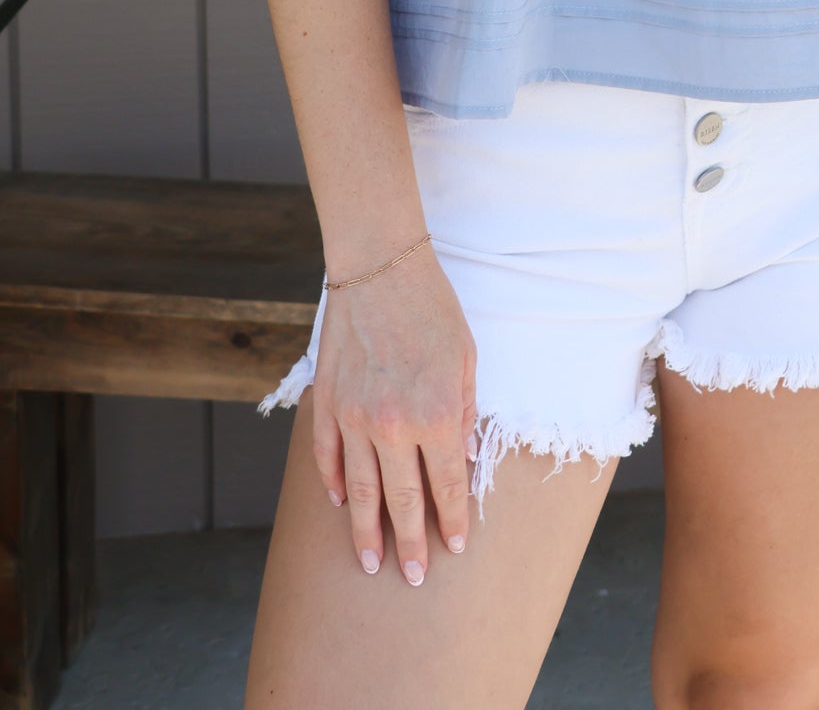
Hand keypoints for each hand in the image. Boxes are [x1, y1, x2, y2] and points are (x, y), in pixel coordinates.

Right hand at [311, 240, 479, 581]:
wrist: (380, 267)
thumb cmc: (432, 308)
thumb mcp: (466, 358)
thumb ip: (464, 413)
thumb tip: (458, 459)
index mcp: (437, 414)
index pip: (446, 486)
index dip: (451, 521)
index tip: (453, 547)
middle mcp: (394, 425)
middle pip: (402, 500)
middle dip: (410, 543)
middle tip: (411, 577)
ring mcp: (355, 417)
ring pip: (357, 490)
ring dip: (364, 529)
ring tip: (370, 561)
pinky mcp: (328, 403)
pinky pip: (327, 456)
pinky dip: (331, 483)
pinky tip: (337, 504)